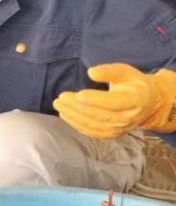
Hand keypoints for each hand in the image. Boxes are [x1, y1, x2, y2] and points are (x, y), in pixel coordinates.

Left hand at [54, 64, 175, 138]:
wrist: (146, 104)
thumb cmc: (132, 84)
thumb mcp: (125, 72)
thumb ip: (109, 71)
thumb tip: (91, 72)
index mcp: (136, 101)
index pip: (114, 103)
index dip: (96, 100)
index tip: (78, 94)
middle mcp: (128, 118)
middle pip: (99, 115)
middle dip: (77, 107)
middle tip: (61, 97)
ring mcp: (120, 129)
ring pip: (93, 125)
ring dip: (73, 115)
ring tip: (59, 104)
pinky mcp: (110, 135)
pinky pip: (91, 131)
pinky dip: (76, 124)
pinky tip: (65, 114)